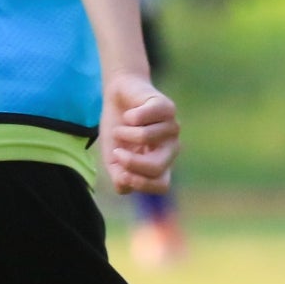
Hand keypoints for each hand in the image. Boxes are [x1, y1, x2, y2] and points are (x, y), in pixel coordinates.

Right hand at [102, 74, 178, 195]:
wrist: (119, 97)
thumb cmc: (118, 132)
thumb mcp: (113, 159)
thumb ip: (119, 177)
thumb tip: (125, 181)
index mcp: (161, 165)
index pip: (162, 185)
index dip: (141, 184)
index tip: (122, 175)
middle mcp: (171, 149)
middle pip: (157, 167)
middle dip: (131, 162)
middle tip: (115, 152)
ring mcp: (172, 128)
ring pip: (146, 138)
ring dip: (123, 134)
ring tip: (119, 129)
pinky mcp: (167, 108)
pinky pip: (142, 118)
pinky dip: (127, 118)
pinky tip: (129, 114)